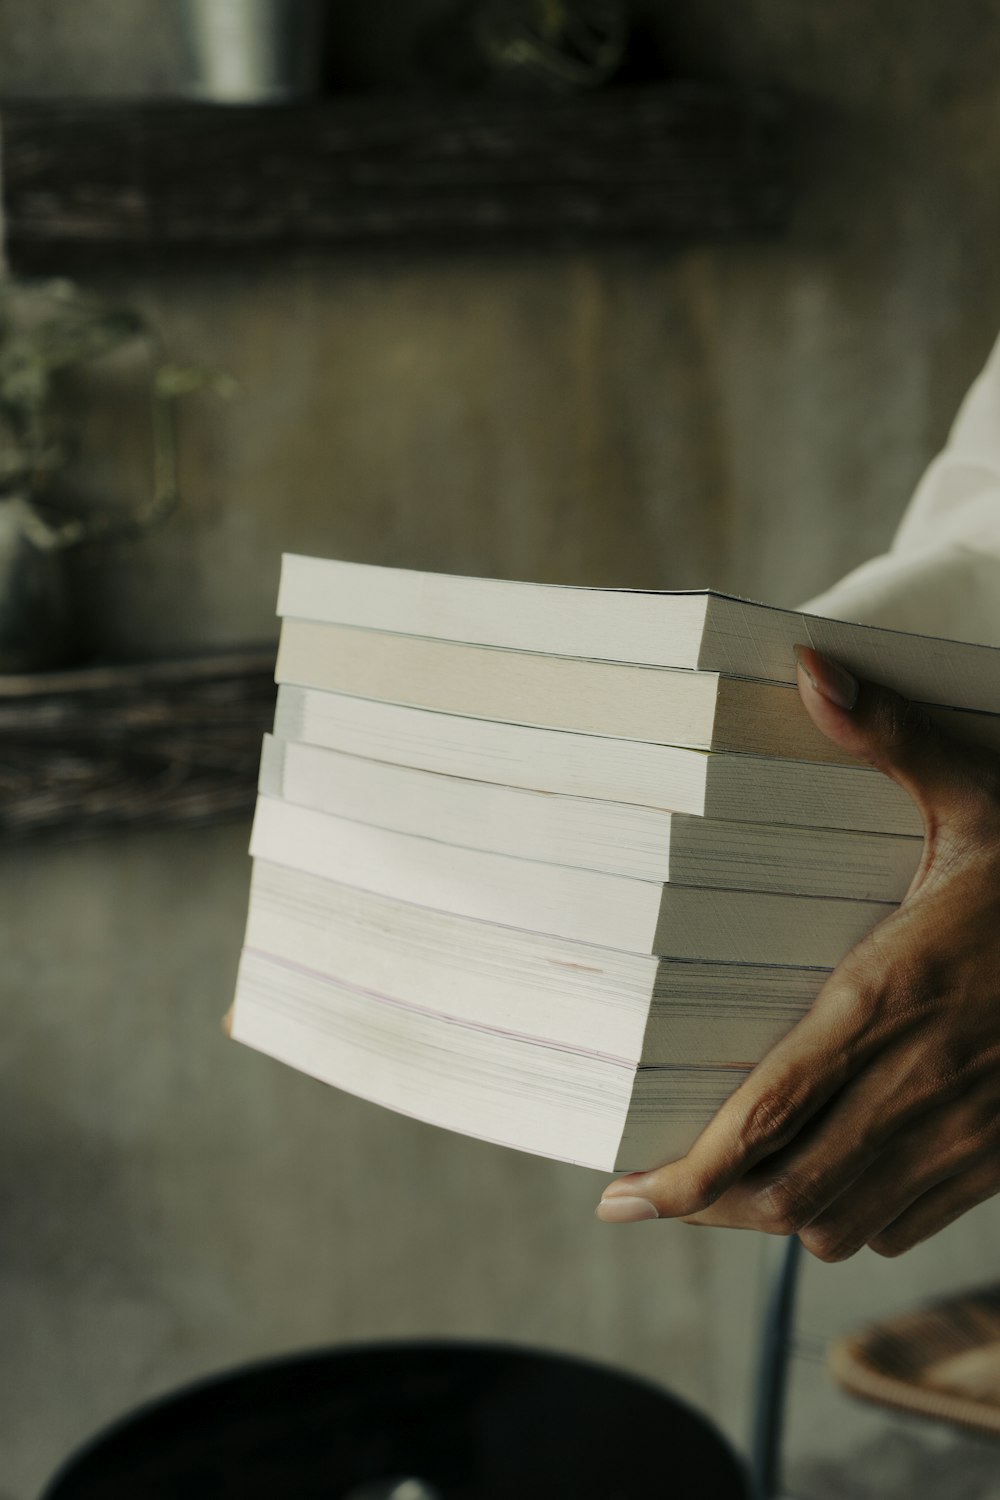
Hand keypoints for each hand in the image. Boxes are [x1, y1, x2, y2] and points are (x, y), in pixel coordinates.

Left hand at [597, 645, 999, 1260]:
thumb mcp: (982, 794)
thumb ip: (891, 738)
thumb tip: (810, 665)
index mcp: (894, 994)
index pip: (770, 1112)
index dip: (690, 1174)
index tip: (625, 1196)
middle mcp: (923, 1079)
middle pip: (789, 1189)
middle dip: (714, 1201)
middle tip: (661, 1183)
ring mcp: (969, 1132)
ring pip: (842, 1221)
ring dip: (776, 1212)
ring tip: (731, 1183)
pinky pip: (905, 1224)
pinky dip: (851, 1217)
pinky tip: (829, 1173)